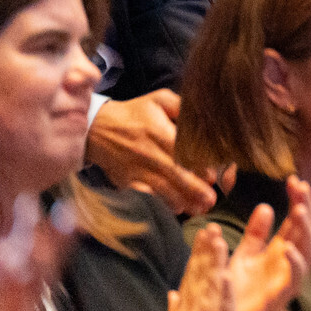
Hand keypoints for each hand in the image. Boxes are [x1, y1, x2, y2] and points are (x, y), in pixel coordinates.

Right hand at [86, 90, 217, 214]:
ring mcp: (136, 170)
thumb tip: (205, 113)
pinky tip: (174, 209)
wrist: (97, 128)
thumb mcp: (159, 100)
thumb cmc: (134, 113)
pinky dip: (158, 204)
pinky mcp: (126, 181)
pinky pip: (144, 196)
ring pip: (161, 189)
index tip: (213, 176)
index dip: (198, 165)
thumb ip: (182, 105)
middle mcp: (148, 153)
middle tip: (211, 200)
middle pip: (174, 174)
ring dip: (181, 200)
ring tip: (199, 209)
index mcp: (158, 132)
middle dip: (194, 189)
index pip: (182, 151)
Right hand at [141, 224, 236, 310]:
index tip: (204, 234)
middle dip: (205, 253)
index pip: (189, 282)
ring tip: (220, 240)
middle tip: (211, 226)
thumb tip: (172, 293)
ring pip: (209, 292)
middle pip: (197, 281)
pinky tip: (228, 276)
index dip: (197, 257)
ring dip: (215, 265)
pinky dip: (224, 296)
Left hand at [229, 177, 310, 310]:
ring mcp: (288, 279)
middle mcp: (289, 263)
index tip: (294, 179)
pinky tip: (289, 247)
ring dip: (306, 230)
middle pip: (307, 230)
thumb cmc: (236, 294)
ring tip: (300, 209)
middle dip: (307, 207)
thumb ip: (255, 235)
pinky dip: (295, 263)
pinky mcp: (281, 297)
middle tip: (302, 186)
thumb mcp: (244, 257)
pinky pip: (295, 279)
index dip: (298, 200)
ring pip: (308, 251)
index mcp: (280, 251)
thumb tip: (266, 206)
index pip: (296, 220)